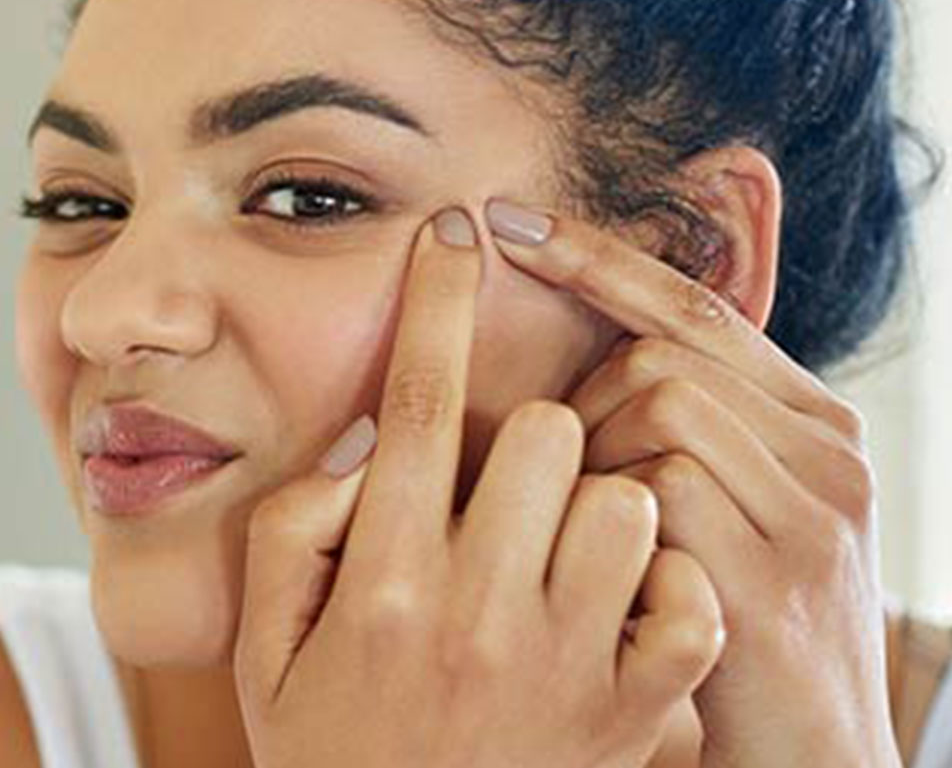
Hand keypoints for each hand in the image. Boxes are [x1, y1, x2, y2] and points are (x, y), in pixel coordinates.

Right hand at [233, 208, 724, 767]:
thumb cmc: (334, 757)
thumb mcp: (267, 657)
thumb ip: (292, 538)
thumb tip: (363, 449)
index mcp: (383, 586)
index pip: (416, 408)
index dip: (437, 304)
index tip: (455, 235)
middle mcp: (480, 615)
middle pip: (545, 433)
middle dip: (533, 430)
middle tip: (514, 473)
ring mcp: (567, 666)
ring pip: (628, 500)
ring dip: (604, 499)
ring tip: (568, 542)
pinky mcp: (635, 714)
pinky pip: (684, 599)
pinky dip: (669, 587)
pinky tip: (628, 602)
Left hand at [484, 198, 902, 766]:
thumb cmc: (748, 649)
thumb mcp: (746, 527)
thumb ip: (704, 442)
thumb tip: (602, 360)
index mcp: (820, 427)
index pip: (697, 307)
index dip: (599, 259)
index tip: (506, 224)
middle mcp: (830, 454)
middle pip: (664, 353)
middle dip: (581, 400)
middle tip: (551, 477)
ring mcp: (811, 513)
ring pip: (658, 405)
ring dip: (590, 462)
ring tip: (587, 538)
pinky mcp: (771, 577)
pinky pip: (656, 489)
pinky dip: (605, 518)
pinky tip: (605, 574)